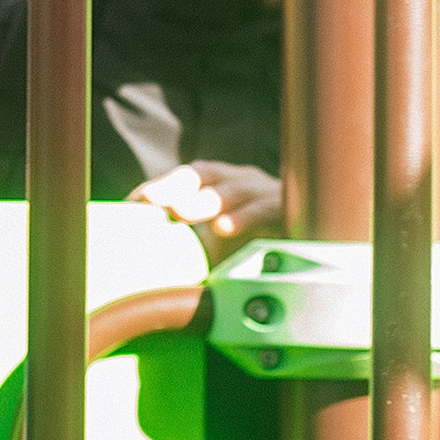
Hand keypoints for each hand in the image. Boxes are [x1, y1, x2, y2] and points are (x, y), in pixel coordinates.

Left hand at [131, 161, 280, 260]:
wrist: (306, 257)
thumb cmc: (249, 249)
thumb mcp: (211, 246)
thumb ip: (183, 247)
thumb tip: (139, 263)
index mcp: (218, 183)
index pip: (185, 178)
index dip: (160, 186)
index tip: (134, 202)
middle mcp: (240, 181)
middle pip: (205, 176)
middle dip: (176, 187)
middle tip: (152, 201)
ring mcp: (264, 192)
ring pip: (234, 189)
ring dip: (205, 200)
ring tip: (181, 212)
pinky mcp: (287, 210)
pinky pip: (264, 209)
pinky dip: (244, 217)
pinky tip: (223, 228)